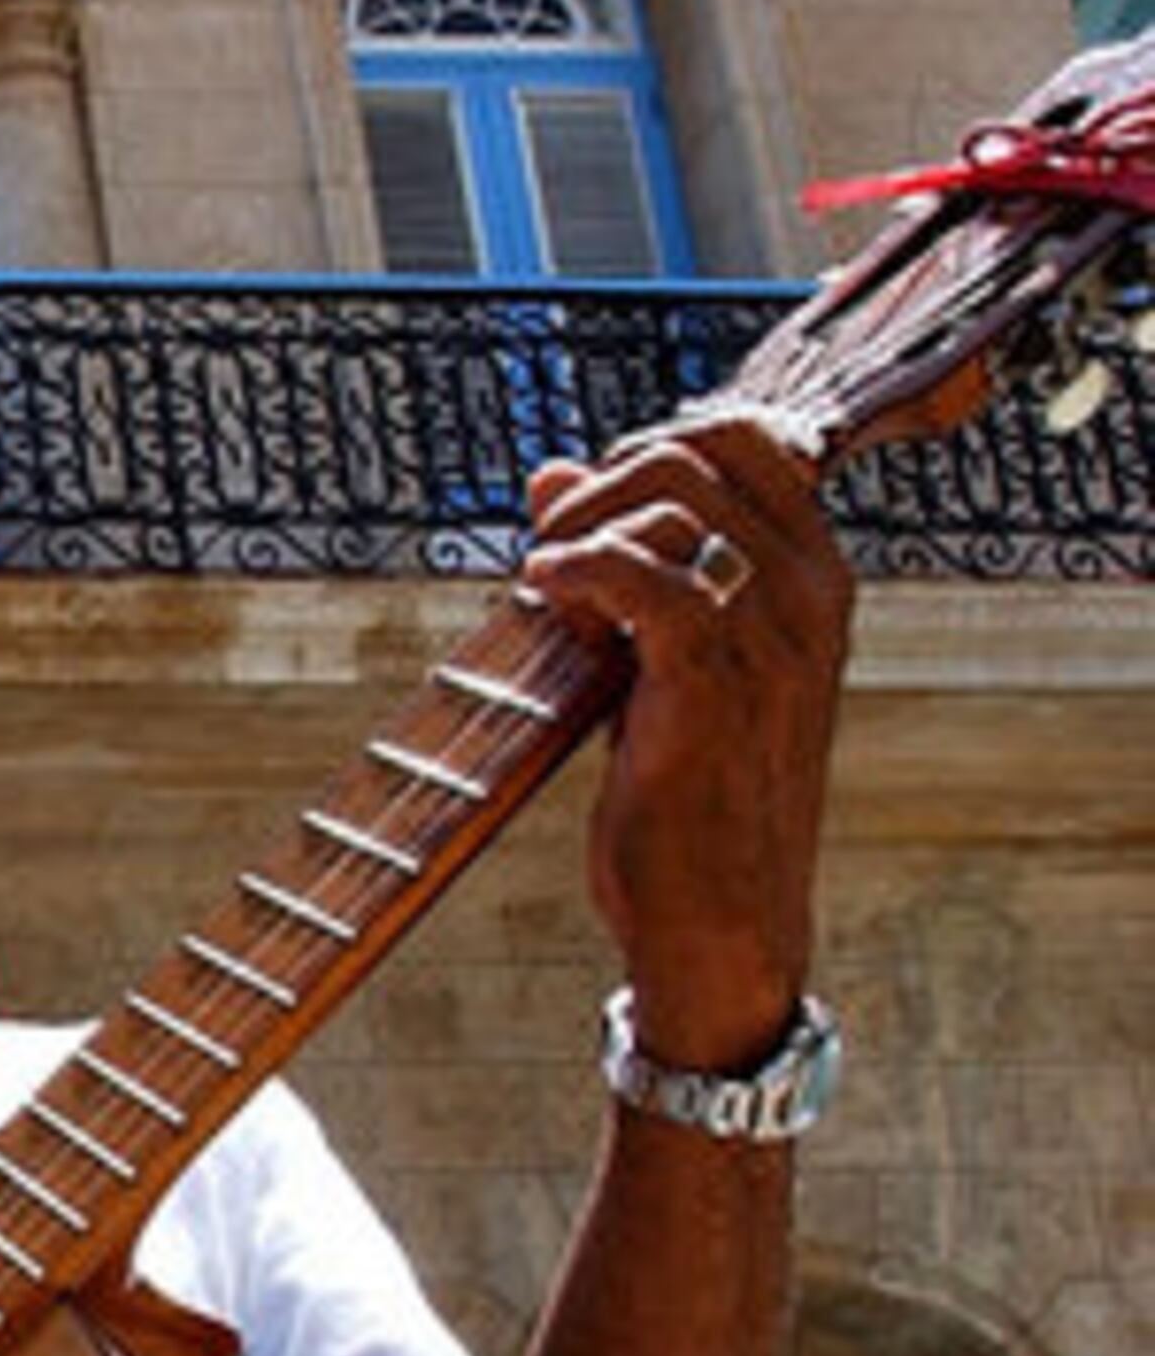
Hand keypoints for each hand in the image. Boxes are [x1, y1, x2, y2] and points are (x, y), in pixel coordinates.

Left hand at [518, 413, 853, 1069]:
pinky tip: (539, 592)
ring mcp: (772, 631)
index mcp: (816, 577)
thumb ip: (622, 564)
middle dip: (604, 476)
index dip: (646, 447)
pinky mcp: (714, 676)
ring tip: (542, 581)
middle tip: (550, 541)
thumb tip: (549, 468)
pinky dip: (574, 565)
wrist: (720, 917)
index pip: (743, 437)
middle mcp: (811, 590)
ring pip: (669, 496)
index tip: (587, 510)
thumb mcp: (661, 665)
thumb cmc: (687, 794)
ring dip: (580, 522)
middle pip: (700, 448)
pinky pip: (638, 571)